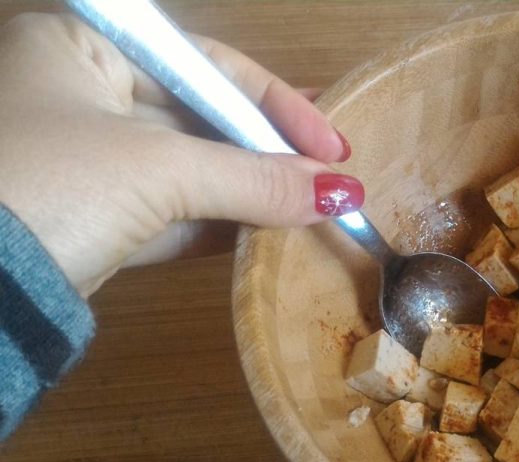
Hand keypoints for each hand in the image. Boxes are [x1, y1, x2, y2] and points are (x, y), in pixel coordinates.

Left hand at [0, 13, 363, 295]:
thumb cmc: (54, 186)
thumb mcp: (161, 171)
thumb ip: (256, 180)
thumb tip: (340, 194)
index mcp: (83, 46)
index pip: (205, 64)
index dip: (276, 105)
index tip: (333, 147)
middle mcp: (77, 90)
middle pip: (200, 117)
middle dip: (266, 153)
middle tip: (330, 179)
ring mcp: (78, 156)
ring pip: (185, 169)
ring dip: (248, 192)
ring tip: (311, 209)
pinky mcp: (81, 215)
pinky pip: (164, 209)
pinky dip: (214, 223)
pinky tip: (266, 234)